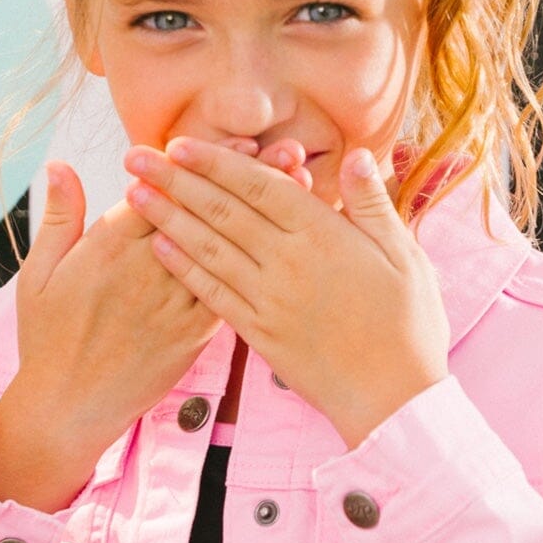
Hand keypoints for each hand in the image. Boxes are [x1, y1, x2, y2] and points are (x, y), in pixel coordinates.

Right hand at [0, 139, 311, 508]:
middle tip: (289, 151)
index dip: (207, 164)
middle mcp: (150, 270)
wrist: (69, 407)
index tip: (240, 140)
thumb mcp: (40, 275)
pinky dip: (262, 265)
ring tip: (302, 189)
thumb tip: (59, 165)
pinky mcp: (193, 333)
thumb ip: (59, 218)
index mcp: (112, 246)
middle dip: (251, 181)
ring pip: (228, 250)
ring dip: (266, 218)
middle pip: (207, 214)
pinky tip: (290, 246)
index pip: (166, 191)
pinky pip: (232, 292)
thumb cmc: (49, 339)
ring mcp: (175, 303)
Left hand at [122, 137, 449, 449]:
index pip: (261, 185)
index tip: (180, 143)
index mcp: (324, 236)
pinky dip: (184, 268)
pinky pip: (213, 294)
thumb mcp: (405, 255)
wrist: (394, 399)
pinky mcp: (259, 333)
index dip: (217, 162)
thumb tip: (358, 154)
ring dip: (168, 218)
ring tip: (134, 193)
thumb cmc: (408, 324)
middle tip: (136, 156)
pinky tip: (159, 248)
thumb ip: (373, 203)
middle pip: (223, 211)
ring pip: (209, 249)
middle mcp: (288, 263)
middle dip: (175, 180)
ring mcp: (269, 300)